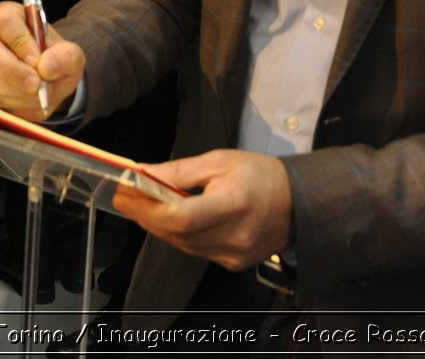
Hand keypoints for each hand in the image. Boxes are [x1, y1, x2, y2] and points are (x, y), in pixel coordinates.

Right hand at [0, 1, 85, 120]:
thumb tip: (46, 67)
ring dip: (18, 91)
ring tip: (39, 92)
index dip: (21, 43)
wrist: (45, 80)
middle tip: (37, 85)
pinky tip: (27, 98)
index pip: (5, 22)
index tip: (38, 62)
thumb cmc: (54, 59)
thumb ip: (65, 57)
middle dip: (14, 72)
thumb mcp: (70, 55)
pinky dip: (13, 102)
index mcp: (8, 15)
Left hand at [113, 149, 292, 271]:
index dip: (148, 208)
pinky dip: (178, 236)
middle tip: (126, 197)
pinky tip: (169, 220)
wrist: (298, 202)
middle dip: (145, 215)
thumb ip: (178, 172)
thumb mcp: (218, 161)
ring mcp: (233, 255)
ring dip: (158, 226)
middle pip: (176, 233)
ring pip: (182, 245)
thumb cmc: (259, 174)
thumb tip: (142, 173)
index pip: (180, 217)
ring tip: (141, 206)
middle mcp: (233, 236)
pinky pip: (195, 251)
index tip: (126, 192)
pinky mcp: (233, 264)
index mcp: (232, 205)